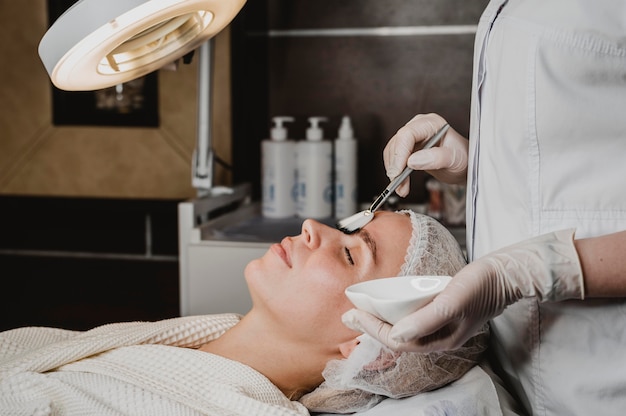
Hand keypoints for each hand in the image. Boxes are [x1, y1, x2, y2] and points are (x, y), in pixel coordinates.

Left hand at [343, 229, 584, 351]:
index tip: (353, 316)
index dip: (372, 330)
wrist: (505, 274)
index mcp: (440, 340)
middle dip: (371, 329)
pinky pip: (411, 319)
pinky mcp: (441, 313)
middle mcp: (438, 337)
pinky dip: (394, 315)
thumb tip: (396, 337)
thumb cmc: (480, 286)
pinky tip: (386, 306)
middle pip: (397, 339)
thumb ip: (425, 320)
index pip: (397, 341)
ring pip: (403, 330)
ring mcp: (440, 326)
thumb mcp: (452, 301)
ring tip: (361, 313)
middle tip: (348, 316)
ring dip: (380, 323)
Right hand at [383, 113, 468, 195]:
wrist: (463, 165)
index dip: (399, 154)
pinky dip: (396, 173)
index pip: (407, 134)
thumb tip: (412, 161)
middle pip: (397, 143)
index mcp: (431, 124)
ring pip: (393, 153)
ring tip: (401, 187)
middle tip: (398, 183)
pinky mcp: (408, 149)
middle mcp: (419, 128)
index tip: (398, 172)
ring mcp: (412, 138)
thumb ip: (436, 158)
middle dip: (395, 166)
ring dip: (394, 172)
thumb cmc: (462, 158)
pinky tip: (401, 184)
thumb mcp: (454, 159)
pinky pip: (395, 160)